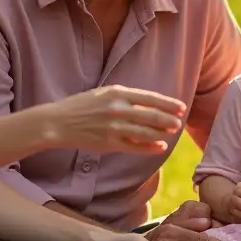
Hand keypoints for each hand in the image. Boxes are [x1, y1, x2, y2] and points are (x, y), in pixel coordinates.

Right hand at [40, 85, 185, 153]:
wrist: (58, 122)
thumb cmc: (82, 105)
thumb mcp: (104, 93)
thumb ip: (125, 97)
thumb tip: (148, 103)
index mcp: (117, 93)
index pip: (150, 98)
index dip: (168, 103)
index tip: (181, 107)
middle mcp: (117, 109)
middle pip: (151, 115)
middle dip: (169, 119)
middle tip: (180, 123)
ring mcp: (114, 127)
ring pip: (146, 132)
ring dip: (162, 133)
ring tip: (172, 133)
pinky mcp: (109, 143)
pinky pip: (134, 146)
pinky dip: (149, 147)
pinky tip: (160, 147)